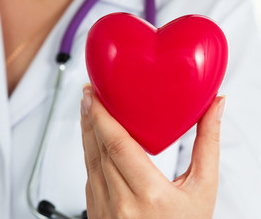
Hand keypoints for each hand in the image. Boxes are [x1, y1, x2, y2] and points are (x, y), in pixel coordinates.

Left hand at [80, 84, 224, 218]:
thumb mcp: (203, 189)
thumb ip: (207, 145)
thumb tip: (214, 109)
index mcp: (149, 195)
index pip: (117, 146)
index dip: (101, 117)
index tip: (93, 96)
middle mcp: (121, 202)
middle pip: (99, 149)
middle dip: (91, 117)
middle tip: (89, 93)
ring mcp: (104, 207)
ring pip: (89, 160)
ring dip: (87, 131)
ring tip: (87, 108)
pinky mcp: (96, 209)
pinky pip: (88, 174)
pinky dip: (89, 152)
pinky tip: (93, 139)